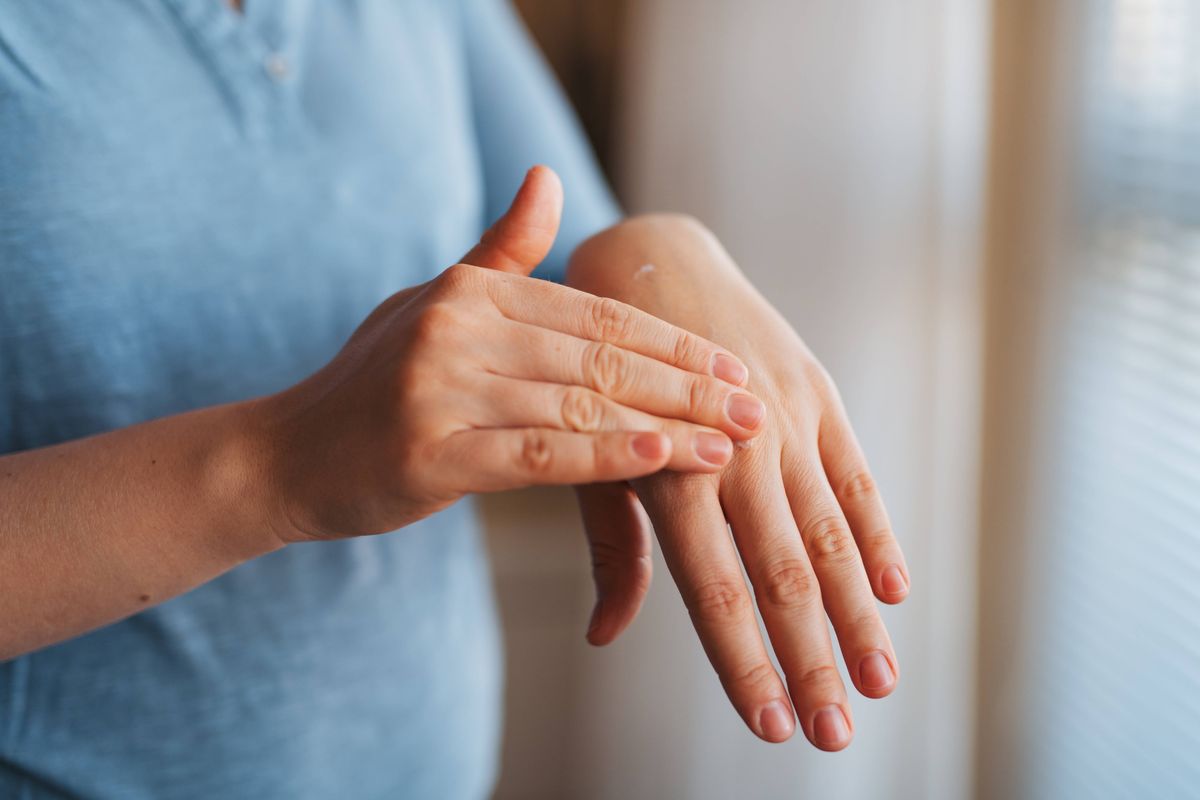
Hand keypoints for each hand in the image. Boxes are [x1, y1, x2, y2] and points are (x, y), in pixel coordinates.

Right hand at [259, 171, 765, 541]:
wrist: (286, 454)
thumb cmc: (373, 383)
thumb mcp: (435, 304)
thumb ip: (500, 253)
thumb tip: (547, 177)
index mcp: (471, 291)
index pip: (595, 312)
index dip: (671, 340)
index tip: (733, 364)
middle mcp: (458, 328)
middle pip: (601, 356)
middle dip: (688, 386)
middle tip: (757, 408)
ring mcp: (442, 388)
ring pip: (581, 403)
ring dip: (667, 426)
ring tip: (733, 443)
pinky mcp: (431, 453)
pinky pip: (539, 453)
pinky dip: (606, 456)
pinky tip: (663, 459)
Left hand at [565, 214, 910, 750]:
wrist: (652, 258)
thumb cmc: (604, 374)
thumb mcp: (597, 453)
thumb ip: (613, 545)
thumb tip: (607, 635)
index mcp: (668, 468)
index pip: (715, 587)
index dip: (744, 660)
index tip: (770, 724)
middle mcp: (733, 447)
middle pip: (782, 574)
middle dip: (811, 659)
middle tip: (835, 735)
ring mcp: (784, 417)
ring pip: (828, 532)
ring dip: (857, 614)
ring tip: (879, 683)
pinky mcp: (818, 391)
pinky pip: (855, 472)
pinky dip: (877, 531)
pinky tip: (896, 589)